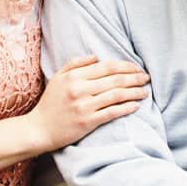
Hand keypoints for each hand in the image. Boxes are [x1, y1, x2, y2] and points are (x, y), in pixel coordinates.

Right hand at [29, 55, 149, 151]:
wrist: (39, 129)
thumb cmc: (51, 103)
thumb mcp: (59, 78)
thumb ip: (76, 64)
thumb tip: (97, 56)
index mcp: (75, 76)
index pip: (107, 67)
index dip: (126, 66)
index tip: (137, 68)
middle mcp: (80, 89)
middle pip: (115, 79)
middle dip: (135, 77)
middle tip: (146, 78)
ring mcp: (85, 106)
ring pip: (117, 95)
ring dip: (134, 92)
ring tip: (145, 91)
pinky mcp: (88, 122)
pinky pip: (112, 112)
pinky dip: (126, 108)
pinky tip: (136, 106)